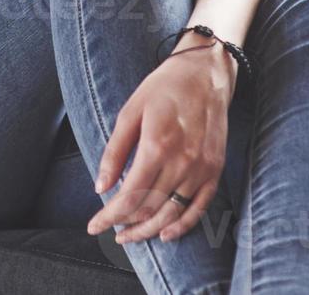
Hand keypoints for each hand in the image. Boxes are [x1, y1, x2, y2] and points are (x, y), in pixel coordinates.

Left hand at [87, 35, 236, 243]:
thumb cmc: (163, 88)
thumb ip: (115, 152)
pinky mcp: (215, 170)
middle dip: (125, 226)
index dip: (109, 217)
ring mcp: (202, 169)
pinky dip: (183, 225)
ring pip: (173, 213)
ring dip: (149, 230)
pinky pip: (200, 207)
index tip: (93, 226)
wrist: (206, 73)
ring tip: (130, 236)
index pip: (129, 196)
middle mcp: (182, 162)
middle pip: (150, 209)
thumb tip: (100, 187)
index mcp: (157, 146)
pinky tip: (166, 234)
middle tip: (109, 231)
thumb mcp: (130, 112)